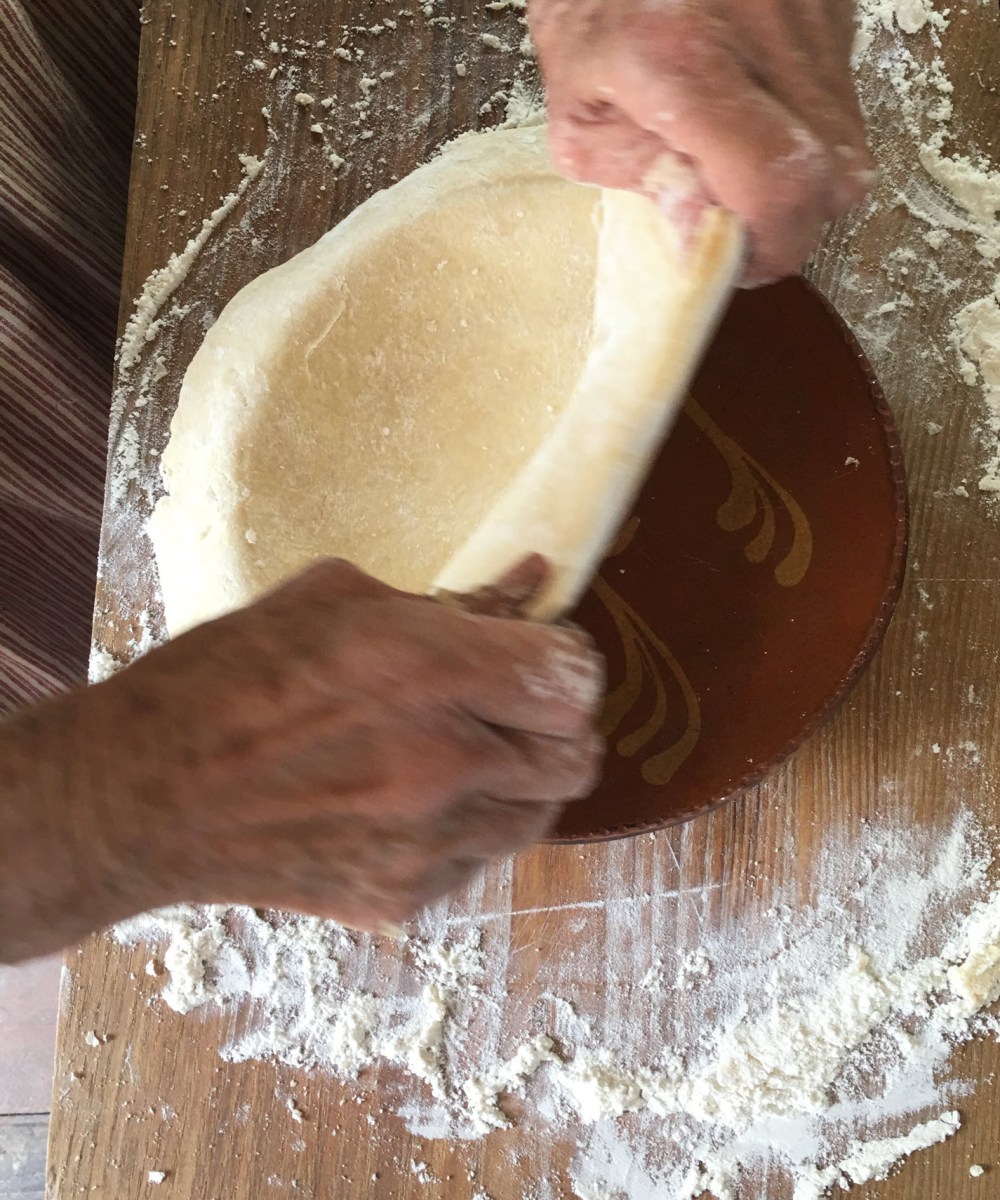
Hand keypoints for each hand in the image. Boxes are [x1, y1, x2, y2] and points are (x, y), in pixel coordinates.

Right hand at [92, 558, 602, 933]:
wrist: (145, 798)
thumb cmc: (228, 679)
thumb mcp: (336, 603)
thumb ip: (450, 598)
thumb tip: (530, 579)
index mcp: (425, 667)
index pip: (575, 678)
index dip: (568, 663)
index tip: (541, 657)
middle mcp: (440, 760)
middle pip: (578, 755)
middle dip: (557, 724)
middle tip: (516, 707)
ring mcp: (426, 841)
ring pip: (543, 814)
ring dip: (520, 778)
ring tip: (464, 753)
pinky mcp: (405, 896)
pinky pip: (485, 859)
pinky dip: (471, 827)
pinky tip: (417, 800)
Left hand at [530, 0, 873, 283]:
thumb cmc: (589, 4)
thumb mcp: (577, 106)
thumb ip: (640, 177)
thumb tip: (704, 238)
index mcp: (681, 60)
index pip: (775, 183)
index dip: (770, 244)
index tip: (740, 261)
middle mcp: (763, 26)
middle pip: (835, 173)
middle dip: (793, 222)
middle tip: (742, 222)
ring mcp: (809, 8)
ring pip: (850, 138)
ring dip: (803, 172)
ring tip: (741, 157)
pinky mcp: (832, 0)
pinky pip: (844, 93)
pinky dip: (808, 123)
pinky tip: (757, 105)